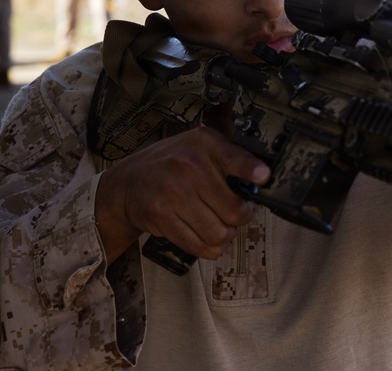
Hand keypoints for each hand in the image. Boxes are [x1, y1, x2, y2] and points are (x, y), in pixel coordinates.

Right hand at [95, 126, 270, 264]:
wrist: (128, 182)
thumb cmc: (172, 164)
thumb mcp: (199, 147)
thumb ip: (229, 158)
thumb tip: (262, 181)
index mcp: (203, 142)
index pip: (234, 156)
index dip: (251, 169)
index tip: (264, 176)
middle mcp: (188, 165)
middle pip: (234, 210)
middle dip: (239, 218)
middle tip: (234, 215)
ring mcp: (173, 192)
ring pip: (218, 233)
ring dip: (224, 236)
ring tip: (219, 227)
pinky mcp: (161, 216)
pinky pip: (198, 245)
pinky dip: (208, 249)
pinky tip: (207, 239)